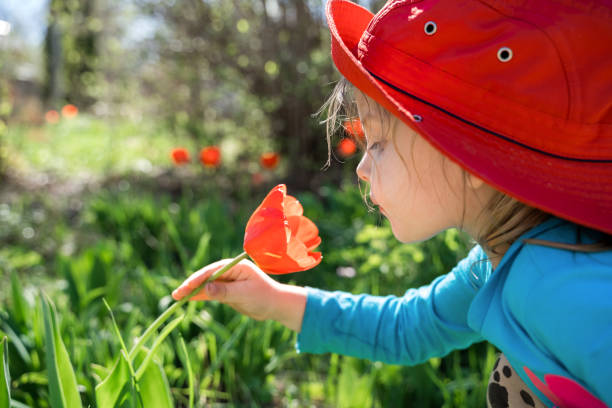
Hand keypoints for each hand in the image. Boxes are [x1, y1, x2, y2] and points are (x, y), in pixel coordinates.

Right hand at [172, 259, 306, 330]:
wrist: (275, 306)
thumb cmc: (264, 296)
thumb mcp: (244, 294)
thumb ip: (224, 291)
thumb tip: (205, 289)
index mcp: (236, 266)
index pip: (213, 271)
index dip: (198, 278)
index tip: (186, 286)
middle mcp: (230, 271)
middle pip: (206, 277)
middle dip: (191, 285)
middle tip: (177, 293)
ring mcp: (227, 281)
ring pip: (206, 286)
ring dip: (192, 291)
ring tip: (176, 297)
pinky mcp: (226, 292)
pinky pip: (210, 293)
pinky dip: (199, 296)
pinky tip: (188, 299)